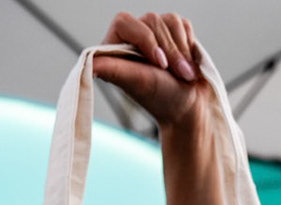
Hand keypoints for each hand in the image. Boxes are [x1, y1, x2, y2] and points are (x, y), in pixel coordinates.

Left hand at [94, 12, 207, 131]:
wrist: (191, 108)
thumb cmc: (162, 99)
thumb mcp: (136, 82)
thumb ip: (113, 69)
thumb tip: (90, 66)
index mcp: (116, 49)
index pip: (123, 21)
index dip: (145, 38)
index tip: (158, 63)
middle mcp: (133, 40)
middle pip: (151, 19)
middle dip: (169, 50)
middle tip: (173, 74)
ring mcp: (155, 36)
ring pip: (170, 20)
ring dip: (181, 50)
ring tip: (183, 74)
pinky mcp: (174, 35)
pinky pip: (184, 25)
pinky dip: (189, 45)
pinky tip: (187, 64)